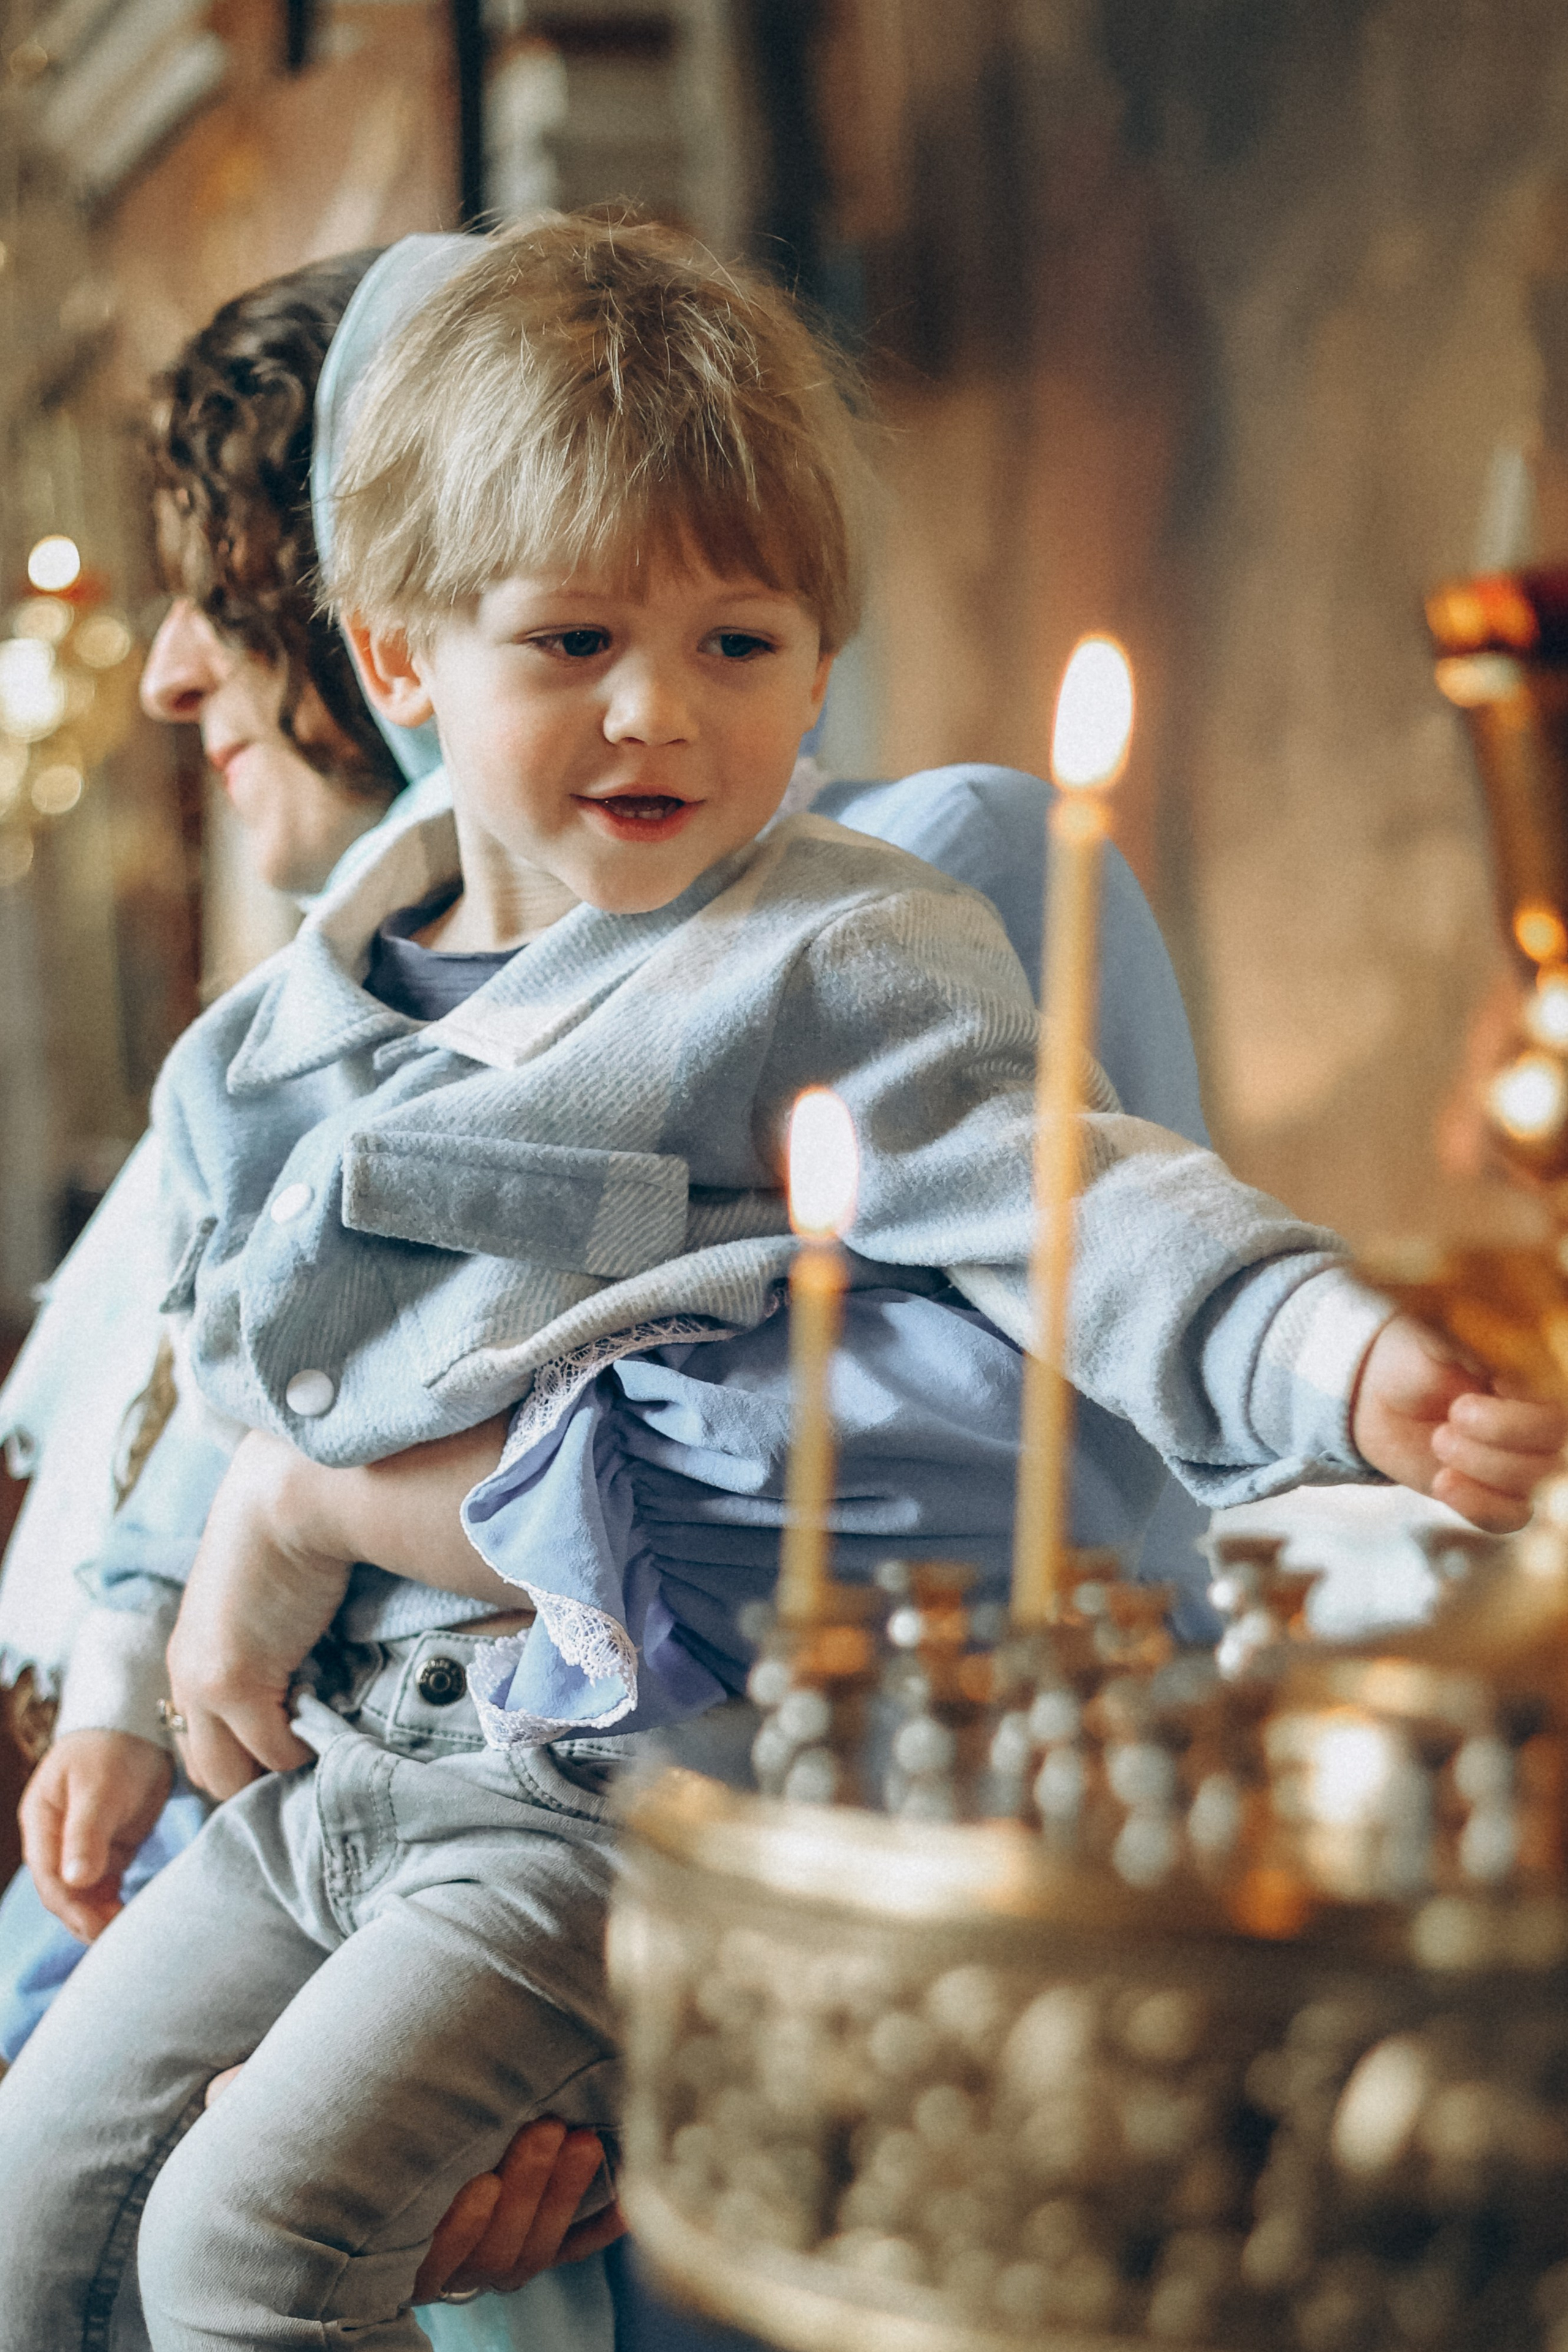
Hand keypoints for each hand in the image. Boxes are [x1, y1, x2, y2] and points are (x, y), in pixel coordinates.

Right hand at [20, 1729, 172, 1940]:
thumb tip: (75, 1881)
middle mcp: (56, 1839)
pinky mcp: (108, 1849)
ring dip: (99, 1915)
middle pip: (63, 1891)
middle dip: (84, 1917)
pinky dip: (113, 1902)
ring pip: (83, 1894)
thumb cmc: (112, 1749)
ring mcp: (81, 1846)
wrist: (140, 1727)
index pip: (49, 1875)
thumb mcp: (98, 1788)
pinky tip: (130, 1917)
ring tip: (125, 1932)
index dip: (70, 1905)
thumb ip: (86, 1833)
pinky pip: (104, 1886)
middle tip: (114, 1938)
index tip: (97, 1925)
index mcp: (41, 1822)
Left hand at [166, 1430, 352, 1799]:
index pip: (201, 1744)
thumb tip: (302, 1697)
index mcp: (188, 1658)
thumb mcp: (262, 1608)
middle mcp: (184, 1678)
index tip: (290, 1746)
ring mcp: (204, 1684)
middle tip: (306, 1758)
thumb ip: (267, 1652)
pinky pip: (276, 1751)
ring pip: (234, 1774)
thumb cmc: (289, 1538)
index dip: (245, 1755)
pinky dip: (306, 1748)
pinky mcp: (234, 1683)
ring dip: (278, 1767)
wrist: (290, 1498)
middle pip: (209, 1772)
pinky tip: (332, 1719)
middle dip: (256, 1776)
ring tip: (319, 1744)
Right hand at [203, 2074, 623, 2300]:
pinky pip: (575, 2244)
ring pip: (536, 2252)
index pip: (434, 2260)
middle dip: (526, 2198)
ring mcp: (496, 2245)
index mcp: (392, 2241)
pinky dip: (600, 2223)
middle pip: (497, 2258)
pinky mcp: (540, 2228)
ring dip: (564, 2199)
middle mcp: (446, 2254)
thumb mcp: (300, 2102)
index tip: (479, 2176)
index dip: (461, 2227)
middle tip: (546, 2131)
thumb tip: (222, 2086)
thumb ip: (267, 2099)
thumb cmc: (337, 2113)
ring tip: (582, 2137)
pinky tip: (625, 2198)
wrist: (373, 2129)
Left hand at [1351, 1314, 1567, 1530]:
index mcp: (1535, 1371)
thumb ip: (1470, 1343)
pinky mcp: (1502, 1497)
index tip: (1492, 1382)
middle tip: (1455, 1413)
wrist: (1381, 1398)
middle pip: (1555, 1437)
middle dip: (1503, 1431)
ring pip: (1535, 1479)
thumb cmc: (1415, 1358)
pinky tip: (1443, 1481)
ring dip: (1481, 1463)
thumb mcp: (1436, 1338)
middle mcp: (1541, 1417)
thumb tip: (1503, 1355)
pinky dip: (1478, 1505)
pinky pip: (1512, 1517)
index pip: (1555, 1392)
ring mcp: (1526, 1459)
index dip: (1525, 1399)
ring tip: (1439, 1439)